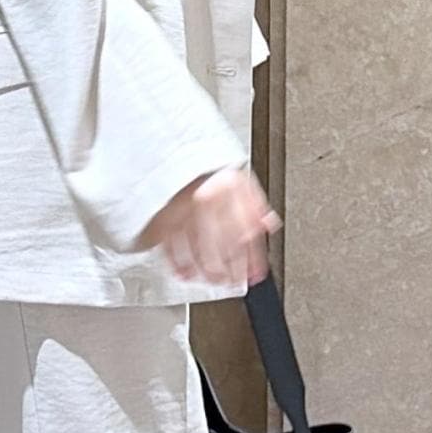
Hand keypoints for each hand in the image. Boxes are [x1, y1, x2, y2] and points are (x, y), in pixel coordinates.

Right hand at [137, 163, 281, 285]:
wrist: (172, 151)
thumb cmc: (208, 169)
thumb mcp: (238, 178)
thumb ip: (255, 202)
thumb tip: (268, 225)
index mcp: (229, 189)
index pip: (246, 233)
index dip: (252, 258)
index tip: (255, 273)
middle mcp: (207, 202)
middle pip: (222, 247)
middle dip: (229, 270)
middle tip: (233, 281)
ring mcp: (183, 211)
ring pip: (198, 251)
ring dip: (207, 272)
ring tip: (213, 280)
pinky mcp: (162, 218)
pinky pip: (171, 247)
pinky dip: (178, 264)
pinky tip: (185, 273)